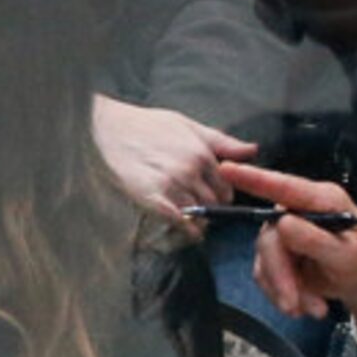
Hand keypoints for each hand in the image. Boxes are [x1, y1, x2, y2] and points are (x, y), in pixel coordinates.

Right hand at [94, 95, 255, 214]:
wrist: (103, 128)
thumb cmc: (146, 126)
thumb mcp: (187, 126)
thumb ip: (222, 142)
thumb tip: (253, 150)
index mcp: (201, 153)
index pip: (227, 189)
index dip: (220, 196)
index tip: (208, 196)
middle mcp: (190, 169)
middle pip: (215, 205)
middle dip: (209, 209)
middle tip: (195, 207)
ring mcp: (171, 185)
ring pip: (199, 216)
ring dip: (196, 220)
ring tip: (184, 213)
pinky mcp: (152, 198)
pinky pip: (181, 223)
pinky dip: (186, 230)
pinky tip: (182, 227)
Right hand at [226, 163, 356, 335]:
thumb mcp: (350, 255)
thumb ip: (317, 240)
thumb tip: (283, 224)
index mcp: (321, 200)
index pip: (283, 187)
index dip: (253, 178)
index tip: (226, 169)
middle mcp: (300, 212)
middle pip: (271, 237)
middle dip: (280, 274)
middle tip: (292, 304)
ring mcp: (289, 233)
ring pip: (266, 259)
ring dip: (285, 289)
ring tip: (314, 309)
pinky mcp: (283, 255)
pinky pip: (268, 274)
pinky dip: (284, 294)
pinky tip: (308, 306)